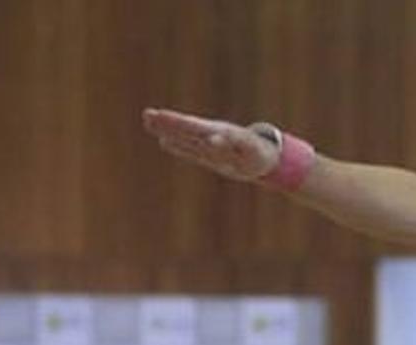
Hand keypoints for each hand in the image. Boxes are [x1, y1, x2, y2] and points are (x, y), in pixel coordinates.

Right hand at [142, 108, 277, 181]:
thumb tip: (211, 138)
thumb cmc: (260, 153)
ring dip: (167, 130)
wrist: (268, 159)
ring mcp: (210, 144)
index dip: (176, 122)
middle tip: (147, 114)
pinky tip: (164, 141)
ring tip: (148, 120)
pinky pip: (191, 150)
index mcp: (219, 132)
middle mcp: (212, 135)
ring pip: (185, 137)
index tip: (159, 116)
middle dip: (167, 122)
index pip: (193, 126)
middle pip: (185, 128)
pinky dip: (178, 146)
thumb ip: (230, 144)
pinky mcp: (210, 155)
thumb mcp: (248, 150)